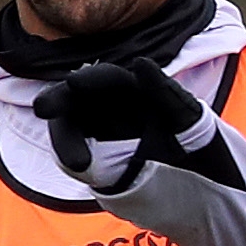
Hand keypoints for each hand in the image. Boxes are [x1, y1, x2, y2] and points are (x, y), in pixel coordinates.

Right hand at [29, 59, 204, 177]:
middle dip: (57, 100)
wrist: (201, 181)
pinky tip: (80, 166)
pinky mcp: (95, 159)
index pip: (107, 78)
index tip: (74, 83)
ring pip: (71, 128)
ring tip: (78, 162)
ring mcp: (98, 132)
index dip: (90, 80)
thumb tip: (140, 63)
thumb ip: (164, 91)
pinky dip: (74, 158)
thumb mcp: (186, 116)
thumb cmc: (194, 140)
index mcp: (133, 88)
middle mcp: (110, 106)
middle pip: (76, 98)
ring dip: (66, 141)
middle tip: (43, 108)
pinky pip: (78, 155)